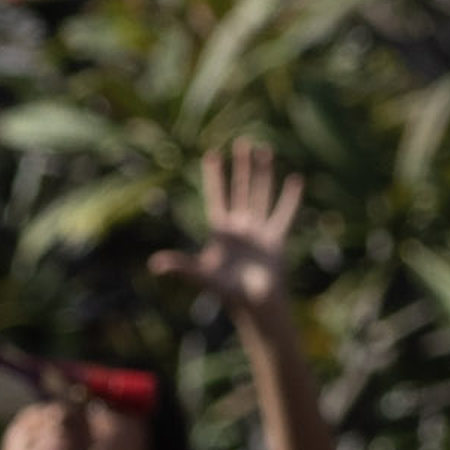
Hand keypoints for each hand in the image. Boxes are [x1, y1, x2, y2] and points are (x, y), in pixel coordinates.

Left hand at [154, 141, 308, 330]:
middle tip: (243, 142)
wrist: (257, 306)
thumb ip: (182, 266)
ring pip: (261, 194)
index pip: (217, 196)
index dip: (215, 176)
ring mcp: (259, 231)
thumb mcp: (203, 276)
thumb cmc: (228, 293)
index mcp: (222, 231)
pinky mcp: (276, 239)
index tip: (212, 154)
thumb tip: (154, 265)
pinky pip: (284, 213)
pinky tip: (295, 180)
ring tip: (266, 151)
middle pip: (241, 189)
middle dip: (242, 166)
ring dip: (264, 173)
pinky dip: (290, 197)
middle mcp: (241, 227)